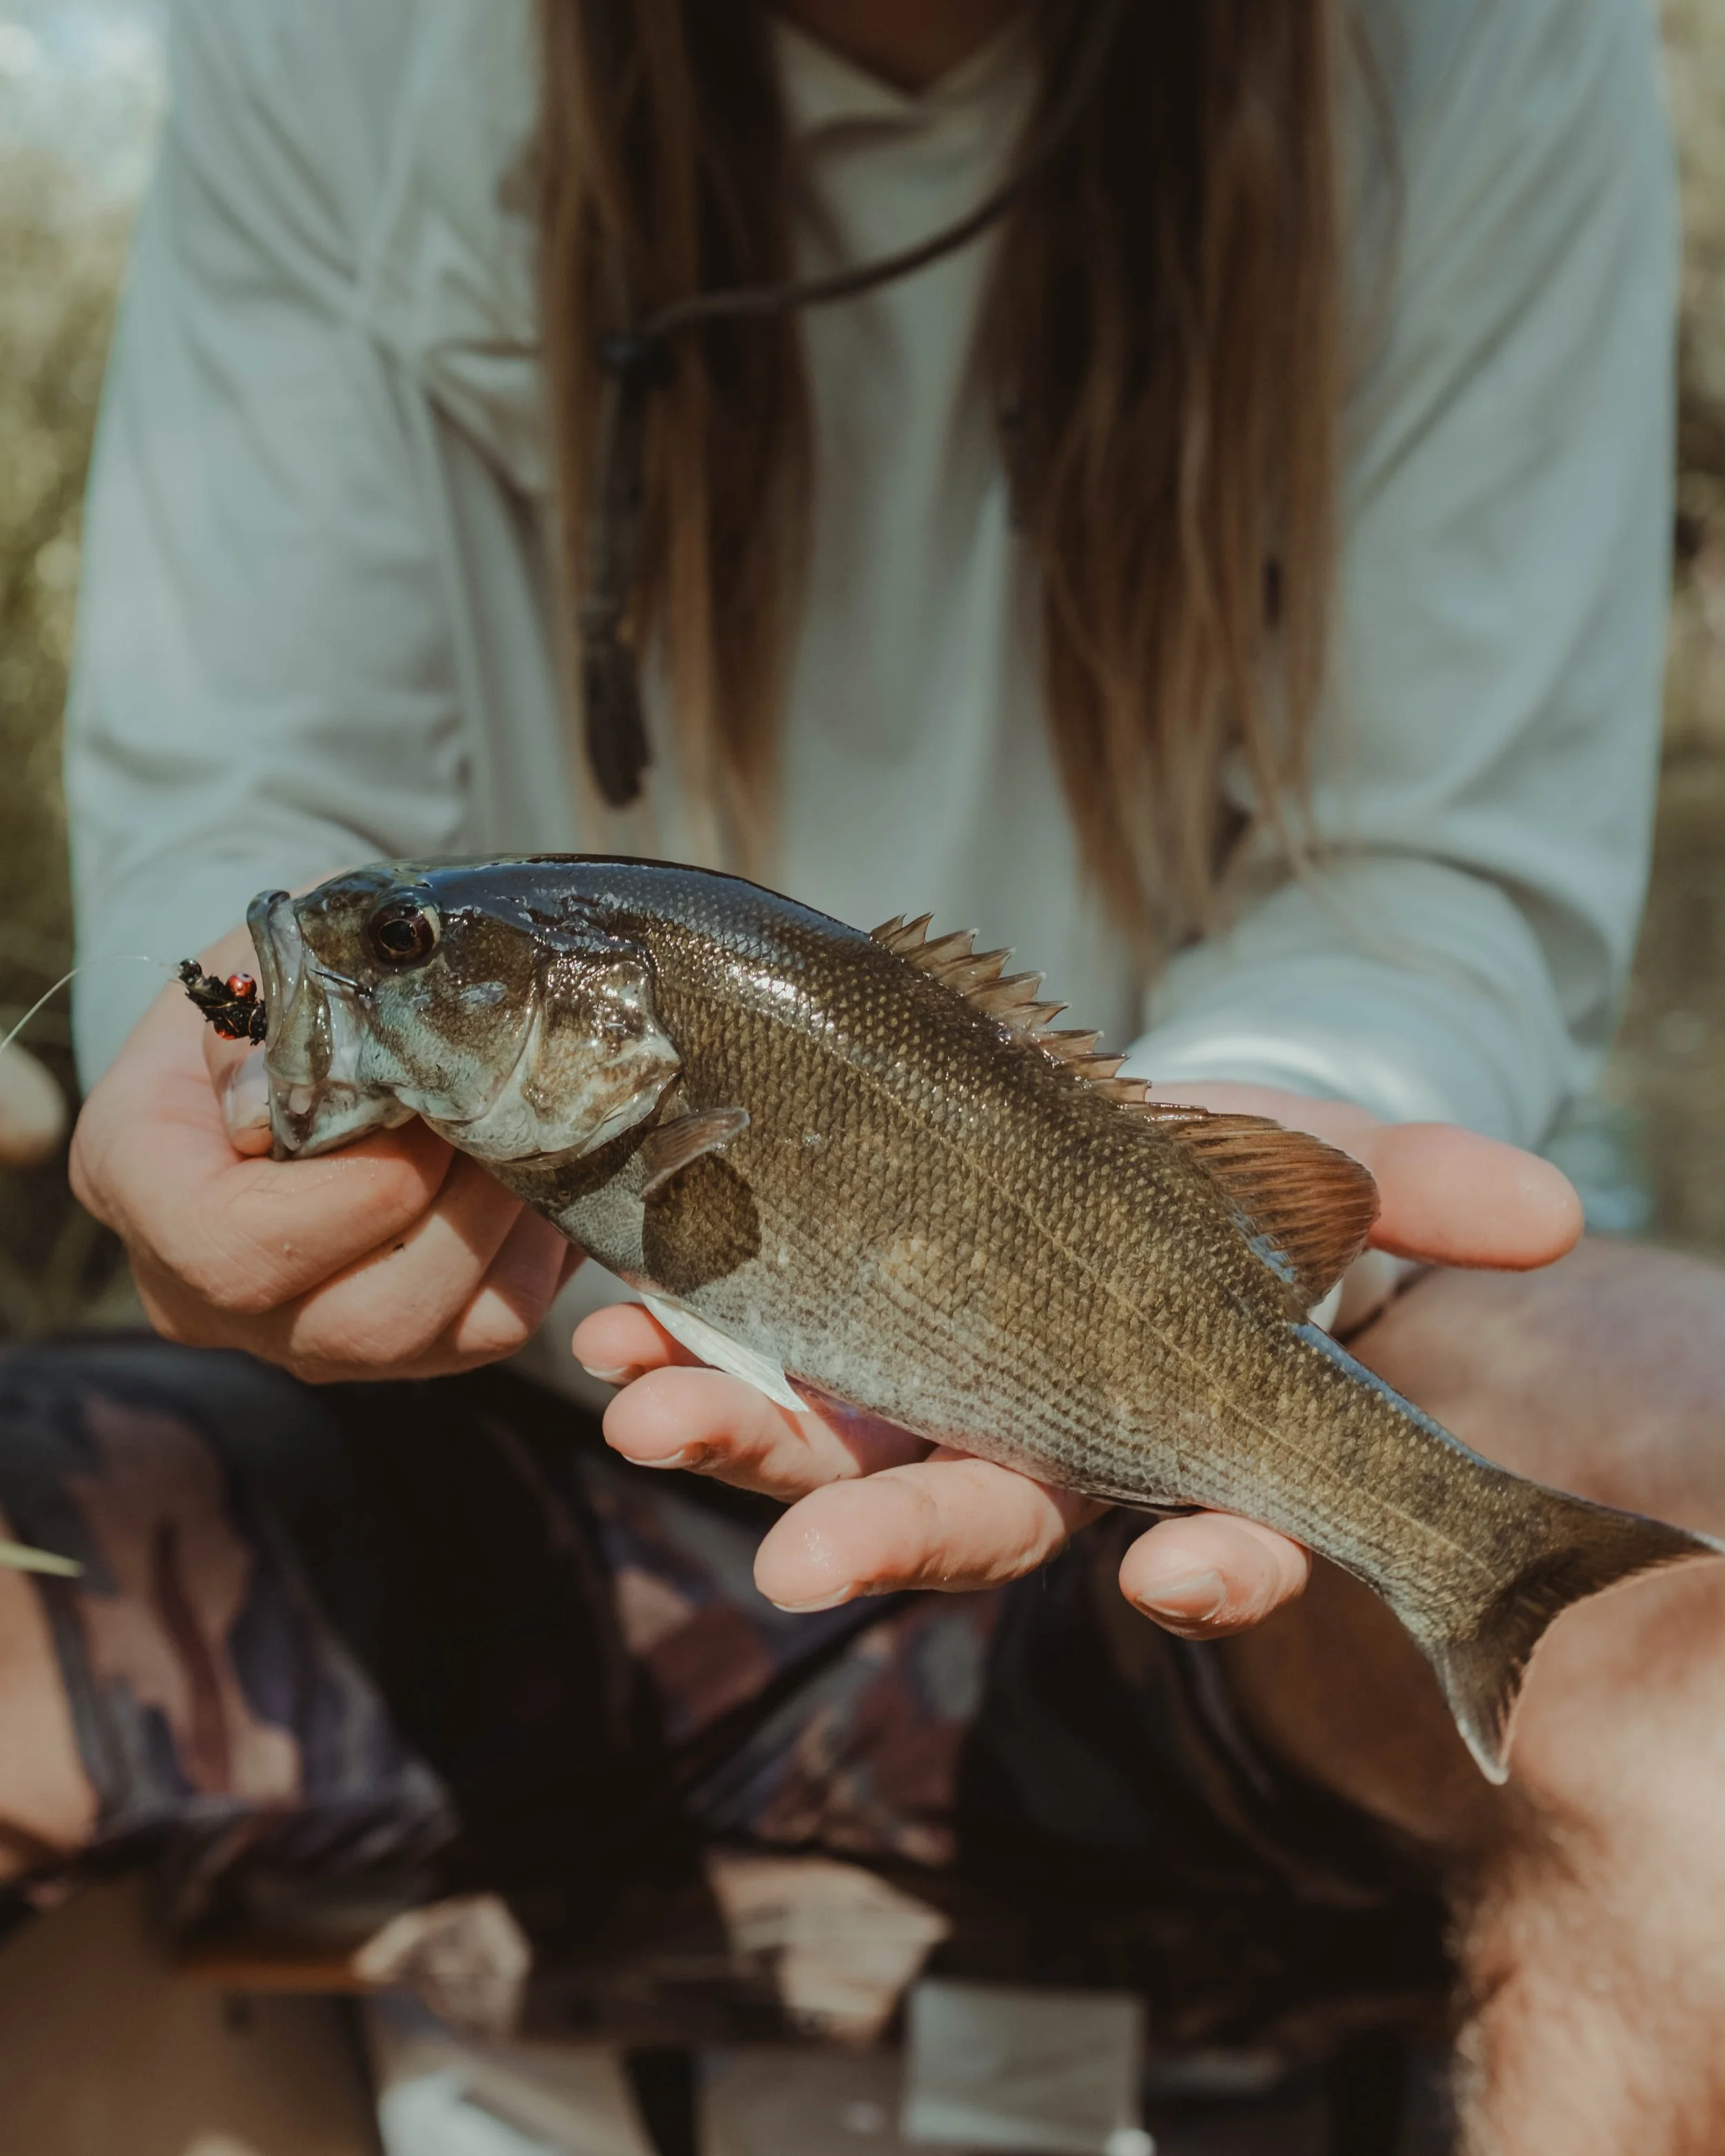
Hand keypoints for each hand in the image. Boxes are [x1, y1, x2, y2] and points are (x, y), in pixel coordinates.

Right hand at [71, 925, 578, 1382]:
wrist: (287, 1030)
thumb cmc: (270, 987)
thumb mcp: (257, 957)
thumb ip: (283, 1001)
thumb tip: (335, 1070)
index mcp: (140, 1184)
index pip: (230, 1248)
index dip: (352, 1195)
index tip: (423, 1109)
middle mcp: (202, 1293)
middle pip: (350, 1320)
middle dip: (457, 1216)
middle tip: (507, 1118)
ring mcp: (297, 1336)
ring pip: (425, 1339)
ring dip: (503, 1234)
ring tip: (534, 1139)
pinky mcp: (390, 1352)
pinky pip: (484, 1332)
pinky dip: (531, 1256)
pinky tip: (539, 1177)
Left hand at [575, 1082, 1582, 1636]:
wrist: (1061, 1125)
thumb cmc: (1191, 1179)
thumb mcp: (1299, 1167)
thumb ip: (1410, 1191)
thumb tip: (1557, 1213)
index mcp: (1151, 1432)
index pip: (1208, 1536)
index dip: (1214, 1572)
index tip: (1185, 1580)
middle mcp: (1019, 1441)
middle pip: (970, 1519)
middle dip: (892, 1538)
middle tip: (803, 1566)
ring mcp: (900, 1399)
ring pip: (822, 1456)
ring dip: (735, 1439)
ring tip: (647, 1407)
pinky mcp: (806, 1336)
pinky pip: (734, 1368)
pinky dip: (675, 1351)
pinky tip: (609, 1326)